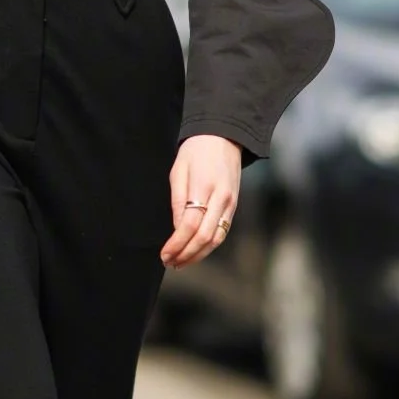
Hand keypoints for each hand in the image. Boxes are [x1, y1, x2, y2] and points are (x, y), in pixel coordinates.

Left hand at [161, 135, 240, 268]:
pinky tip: (195, 251)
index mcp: (204, 187)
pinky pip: (222, 232)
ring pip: (216, 239)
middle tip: (170, 262)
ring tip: (180, 262)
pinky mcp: (234, 207)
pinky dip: (208, 246)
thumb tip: (176, 229)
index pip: (190, 225)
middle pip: (205, 237)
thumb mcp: (178, 171)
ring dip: (198, 255)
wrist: (224, 137)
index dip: (177, 244)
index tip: (164, 254)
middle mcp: (221, 198)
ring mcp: (231, 204)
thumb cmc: (196, 152)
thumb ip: (178, 201)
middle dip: (186, 254)